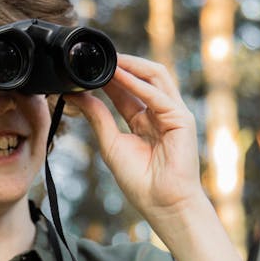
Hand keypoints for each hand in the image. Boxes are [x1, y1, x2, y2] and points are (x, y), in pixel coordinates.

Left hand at [72, 54, 203, 224]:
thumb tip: (78, 96)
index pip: (127, 89)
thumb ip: (98, 117)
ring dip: (131, 66)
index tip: (87, 66)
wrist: (162, 203)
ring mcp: (173, 113)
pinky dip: (138, 84)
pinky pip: (158, 95)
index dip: (109, 76)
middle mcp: (160, 112)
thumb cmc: (141, 181)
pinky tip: (119, 76)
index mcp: (145, 120)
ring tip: (108, 59)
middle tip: (96, 56)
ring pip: (155, 77)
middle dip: (121, 65)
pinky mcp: (182, 119)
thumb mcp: (111, 143)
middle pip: (143, 77)